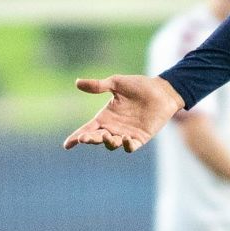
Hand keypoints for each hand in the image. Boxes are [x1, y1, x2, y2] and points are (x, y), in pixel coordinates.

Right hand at [63, 75, 184, 151]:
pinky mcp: (140, 138)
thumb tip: (77, 82)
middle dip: (90, 139)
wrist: (162, 91)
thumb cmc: (139, 86)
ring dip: (108, 142)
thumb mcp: (116, 84)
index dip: (77, 137)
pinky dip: (127, 146)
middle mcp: (114, 127)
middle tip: (85, 138)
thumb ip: (98, 86)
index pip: (88, 128)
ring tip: (107, 136)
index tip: (67, 144)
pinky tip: (125, 140)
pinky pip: (131, 147)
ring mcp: (126, 134)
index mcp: (105, 116)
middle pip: (97, 138)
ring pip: (112, 145)